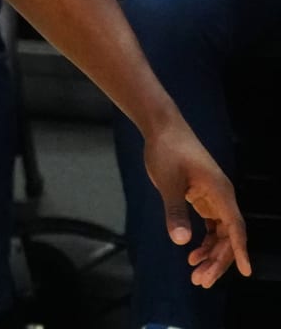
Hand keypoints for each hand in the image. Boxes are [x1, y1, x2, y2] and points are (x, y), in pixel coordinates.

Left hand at [142, 116, 250, 286]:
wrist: (162, 127)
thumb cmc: (167, 150)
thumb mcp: (168, 182)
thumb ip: (175, 211)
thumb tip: (181, 241)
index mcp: (220, 192)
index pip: (235, 227)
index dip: (240, 250)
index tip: (246, 272)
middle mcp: (222, 197)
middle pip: (228, 235)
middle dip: (218, 260)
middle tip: (201, 281)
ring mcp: (213, 197)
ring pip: (220, 233)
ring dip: (211, 253)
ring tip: (196, 273)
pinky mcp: (203, 197)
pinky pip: (211, 225)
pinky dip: (204, 241)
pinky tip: (193, 254)